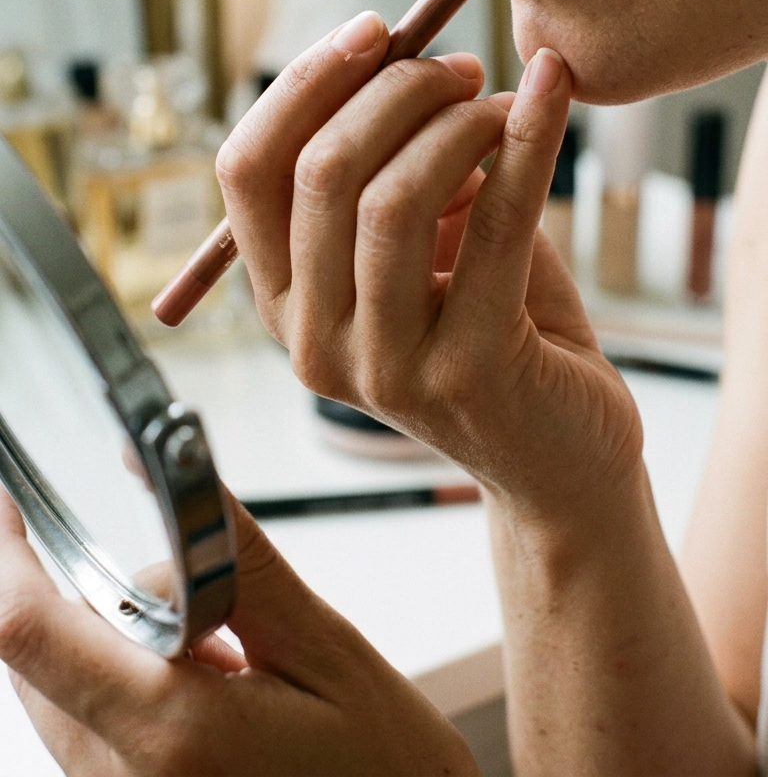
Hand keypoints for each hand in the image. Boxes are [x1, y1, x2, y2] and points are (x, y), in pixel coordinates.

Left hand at [0, 489, 477, 775]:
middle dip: (74, 593)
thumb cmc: (385, 769)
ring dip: (106, 643)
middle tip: (182, 587)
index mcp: (169, 733)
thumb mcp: (324, 645)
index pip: (26, 630)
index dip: (5, 553)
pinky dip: (124, 686)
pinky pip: (84, 734)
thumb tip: (159, 462)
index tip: (12, 502)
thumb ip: (233, 556)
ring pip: (54, 696)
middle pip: (31, 661)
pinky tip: (209, 690)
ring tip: (225, 655)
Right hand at [216, 12, 641, 521]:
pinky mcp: (468, 375)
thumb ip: (397, 165)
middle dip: (393, 90)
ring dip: (457, 120)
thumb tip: (404, 59)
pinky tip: (550, 92)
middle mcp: (313, 342)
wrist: (562, 452)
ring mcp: (383, 368)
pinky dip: (527, 139)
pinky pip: (495, 226)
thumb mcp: (426, 241)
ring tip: (505, 103)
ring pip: (390, 200)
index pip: (247, 170)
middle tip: (461, 67)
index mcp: (282, 300)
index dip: (305, 85)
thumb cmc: (493, 327)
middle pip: (318, 174)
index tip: (374, 31)